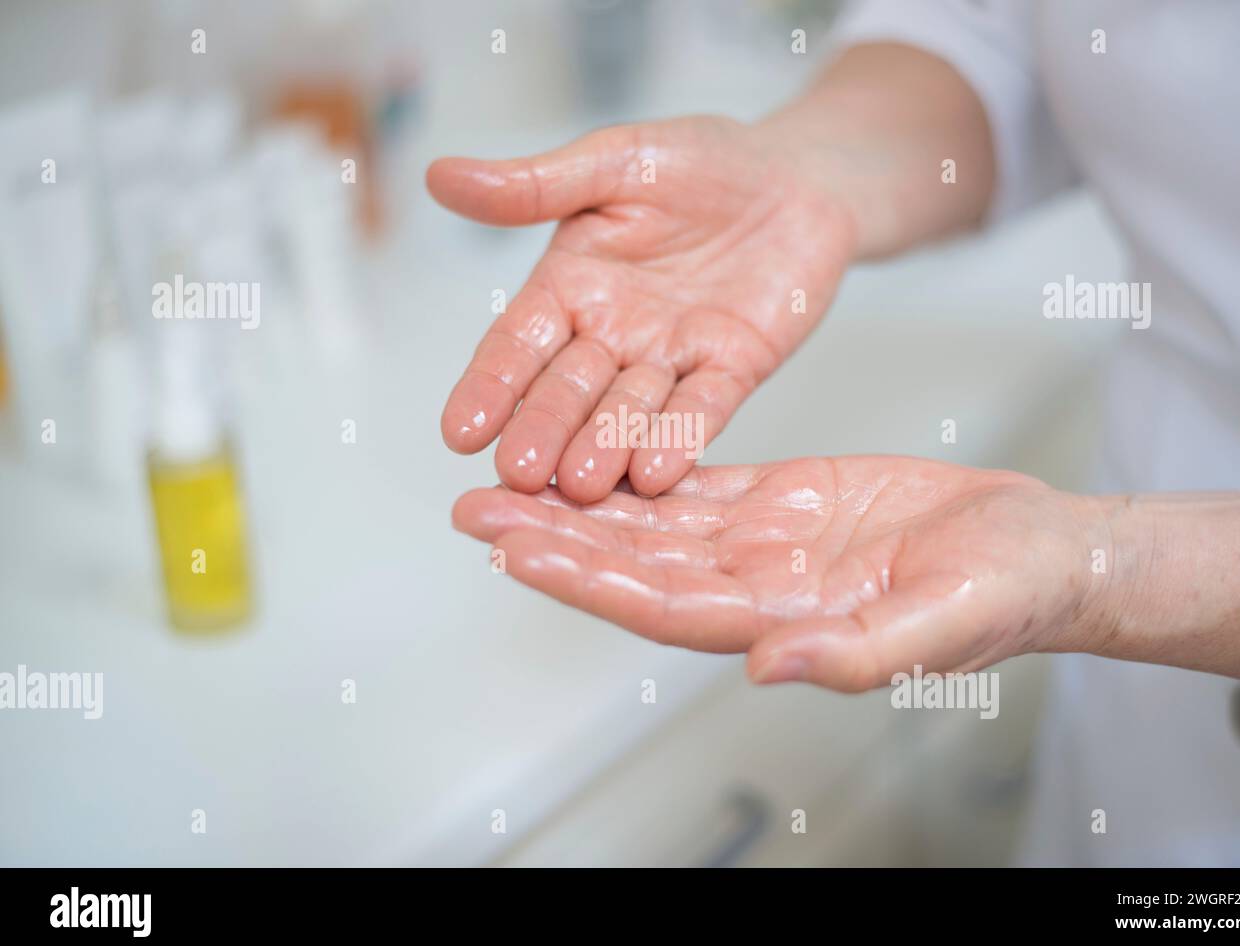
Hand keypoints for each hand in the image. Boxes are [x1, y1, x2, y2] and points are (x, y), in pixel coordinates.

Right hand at [428, 116, 856, 501]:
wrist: (799, 176)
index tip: (459, 431)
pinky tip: (657, 475)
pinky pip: (703, 409)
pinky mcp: (732, 370)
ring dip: (606, 448)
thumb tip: (436, 175)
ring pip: (630, 411)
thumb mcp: (615, 161)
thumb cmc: (703, 161)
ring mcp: (671, 359)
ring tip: (582, 485)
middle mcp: (612, 335)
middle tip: (517, 476)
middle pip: (569, 391)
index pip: (518, 344)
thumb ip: (537, 185)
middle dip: (543, 431)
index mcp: (570, 288)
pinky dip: (681, 439)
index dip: (490, 386)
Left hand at [452, 456, 1111, 692]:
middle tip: (476, 509)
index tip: (520, 553)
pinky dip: (641, 466)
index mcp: (783, 621)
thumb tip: (769, 667)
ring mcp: (763, 543)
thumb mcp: (944, 625)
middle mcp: (755, 586)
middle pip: (634, 563)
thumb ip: (857, 653)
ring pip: (650, 521)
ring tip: (509, 478)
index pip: (663, 605)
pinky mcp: (781, 500)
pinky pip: (694, 482)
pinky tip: (595, 449)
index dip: (589, 580)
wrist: (1037, 549)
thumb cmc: (1005, 595)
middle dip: (554, 538)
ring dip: (580, 501)